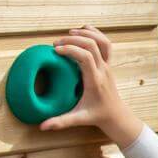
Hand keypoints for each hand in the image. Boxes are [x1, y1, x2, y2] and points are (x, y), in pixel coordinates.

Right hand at [40, 27, 143, 146]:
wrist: (116, 115)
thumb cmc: (97, 116)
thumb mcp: (78, 119)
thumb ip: (60, 122)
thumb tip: (42, 127)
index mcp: (95, 80)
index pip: (85, 57)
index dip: (70, 50)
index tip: (55, 51)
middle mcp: (103, 70)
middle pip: (92, 45)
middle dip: (73, 40)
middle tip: (56, 43)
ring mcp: (108, 65)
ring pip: (103, 42)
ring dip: (87, 34)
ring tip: (69, 32)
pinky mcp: (109, 64)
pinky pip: (106, 44)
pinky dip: (96, 34)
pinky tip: (84, 30)